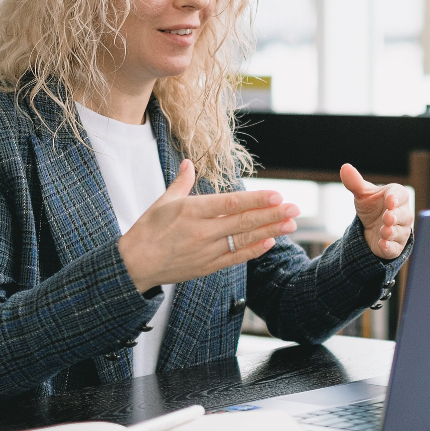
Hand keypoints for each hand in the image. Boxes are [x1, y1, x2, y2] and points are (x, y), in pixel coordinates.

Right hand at [118, 160, 300, 291]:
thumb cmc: (146, 231)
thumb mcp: (162, 202)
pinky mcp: (207, 267)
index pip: (230, 204)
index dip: (256, 200)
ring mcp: (206, 251)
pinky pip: (235, 257)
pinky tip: (270, 242)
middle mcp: (201, 231)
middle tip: (295, 208)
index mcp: (191, 211)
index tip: (277, 195)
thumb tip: (189, 163)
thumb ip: (181, 183)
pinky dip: (253, 250)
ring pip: (244, 239)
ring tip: (290, 224)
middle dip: (272, 214)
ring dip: (270, 231)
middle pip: (243, 221)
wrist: (134, 266)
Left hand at [340, 163, 412, 259]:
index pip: (400, 195)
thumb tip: (345, 167)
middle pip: (403, 215)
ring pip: (400, 232)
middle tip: (387, 217)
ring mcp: (401, 231)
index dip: (395, 198)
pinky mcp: (395, 247)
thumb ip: (355, 182)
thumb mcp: (363, 195)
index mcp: (397, 196)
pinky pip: (395, 248)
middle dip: (395, 216)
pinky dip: (389, 247)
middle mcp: (403, 214)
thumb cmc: (372, 207)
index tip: (390, 200)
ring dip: (392, 232)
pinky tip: (382, 244)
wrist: (370, 228)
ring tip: (384, 231)